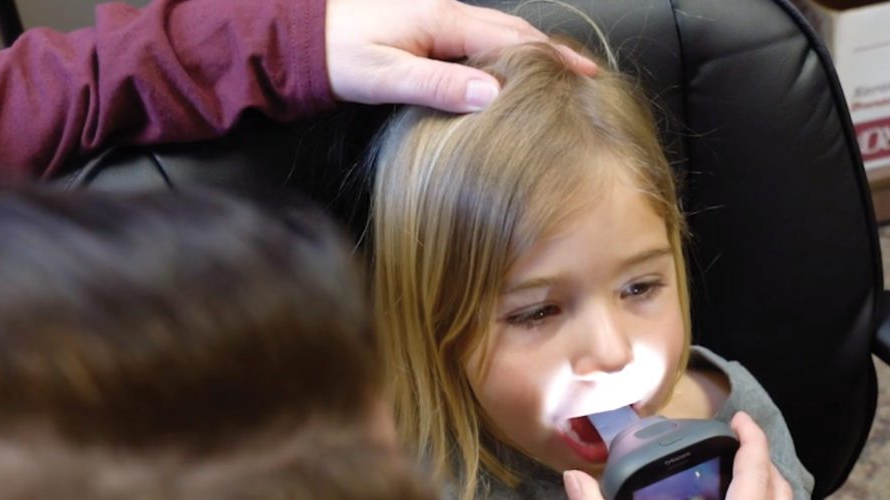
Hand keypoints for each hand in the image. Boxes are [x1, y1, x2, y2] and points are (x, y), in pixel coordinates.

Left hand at [325, 0, 596, 111]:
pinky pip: (478, 39)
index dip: (550, 59)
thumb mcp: (387, 75)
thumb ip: (439, 86)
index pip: (511, 41)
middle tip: (587, 75)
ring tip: (561, 73)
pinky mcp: (428, 28)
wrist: (302, 37)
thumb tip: (492, 95)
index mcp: (443, 21)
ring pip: (497, 34)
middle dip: (552, 52)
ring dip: (531, 52)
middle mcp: (446, 12)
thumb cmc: (339, 56)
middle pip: (512, 33)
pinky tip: (511, 70)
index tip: (583, 76)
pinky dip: (505, 53)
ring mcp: (438, 18)